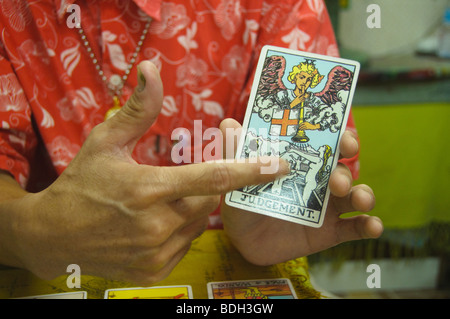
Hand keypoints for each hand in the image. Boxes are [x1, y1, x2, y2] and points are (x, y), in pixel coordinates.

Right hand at [5, 62, 287, 283]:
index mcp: (149, 190)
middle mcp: (158, 225)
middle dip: (204, 187)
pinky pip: (186, 244)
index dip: (250, 170)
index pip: (213, 178)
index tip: (280, 165)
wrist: (53, 236)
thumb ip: (137, 110)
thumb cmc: (80, 184)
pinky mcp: (154, 271)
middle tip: (177, 180)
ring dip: (191, 208)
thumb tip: (152, 70)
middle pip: (209, 200)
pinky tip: (154, 224)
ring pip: (199, 224)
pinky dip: (180, 230)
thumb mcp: (105, 141)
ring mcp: (157, 253)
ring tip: (159, 202)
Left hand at [220, 118, 382, 265]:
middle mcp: (317, 179)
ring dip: (362, 192)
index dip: (337, 136)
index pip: (324, 142)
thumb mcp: (236, 176)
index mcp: (299, 161)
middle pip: (341, 166)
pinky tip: (374, 227)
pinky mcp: (330, 231)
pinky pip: (354, 227)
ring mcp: (326, 205)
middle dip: (346, 164)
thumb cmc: (242, 200)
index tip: (342, 137)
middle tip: (341, 170)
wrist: (243, 241)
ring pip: (354, 194)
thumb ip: (236, 152)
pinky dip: (368, 225)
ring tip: (357, 197)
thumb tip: (229, 122)